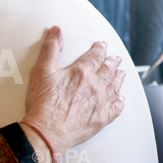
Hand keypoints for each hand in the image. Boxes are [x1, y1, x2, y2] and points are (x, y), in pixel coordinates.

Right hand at [22, 26, 124, 156]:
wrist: (47, 132)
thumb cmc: (43, 103)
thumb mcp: (41, 71)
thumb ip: (50, 49)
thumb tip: (56, 31)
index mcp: (81, 72)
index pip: (95, 56)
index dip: (100, 49)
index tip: (102, 45)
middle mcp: (95, 86)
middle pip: (108, 70)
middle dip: (112, 62)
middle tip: (116, 58)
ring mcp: (100, 103)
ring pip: (115, 86)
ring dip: (118, 78)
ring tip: (121, 73)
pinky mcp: (101, 119)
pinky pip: (116, 108)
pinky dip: (120, 101)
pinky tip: (121, 99)